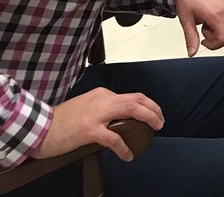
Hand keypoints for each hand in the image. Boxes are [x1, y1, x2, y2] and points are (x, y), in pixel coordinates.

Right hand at [34, 89, 163, 161]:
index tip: (152, 113)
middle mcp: (102, 99)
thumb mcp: (85, 107)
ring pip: (132, 110)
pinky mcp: (89, 129)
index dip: (146, 104)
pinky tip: (128, 155)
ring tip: (155, 129)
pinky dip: (124, 147)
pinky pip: (114, 138)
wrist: (38, 128)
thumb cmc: (59, 122)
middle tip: (161, 121)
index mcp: (101, 94)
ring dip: (148, 118)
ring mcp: (96, 114)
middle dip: (154, 109)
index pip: (130, 96)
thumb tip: (118, 119)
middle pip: (137, 99)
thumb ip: (101, 109)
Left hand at [175, 0, 223, 55]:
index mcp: (217, 15)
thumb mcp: (186, 19)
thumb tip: (192, 52)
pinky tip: (210, 12)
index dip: (213, 45)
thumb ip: (191, 38)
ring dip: (215, 26)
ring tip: (205, 16)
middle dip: (212, 33)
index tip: (204, 41)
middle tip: (201, 24)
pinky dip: (220, 19)